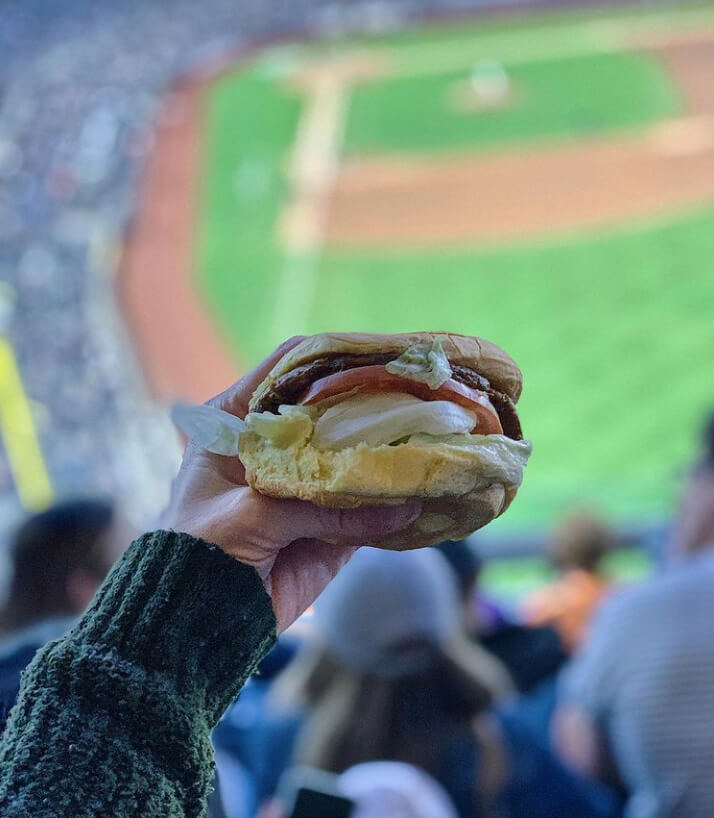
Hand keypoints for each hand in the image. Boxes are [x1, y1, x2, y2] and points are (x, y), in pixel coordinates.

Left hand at [163, 337, 420, 630]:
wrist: (194, 622)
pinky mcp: (328, 524)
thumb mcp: (251, 515)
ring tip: (438, 432)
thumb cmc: (199, 553)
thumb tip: (402, 503)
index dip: (334, 354)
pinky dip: (395, 499)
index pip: (289, 368)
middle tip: (424, 389)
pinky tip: (426, 486)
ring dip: (392, 448)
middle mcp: (276, 445)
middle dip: (376, 399)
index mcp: (238, 422)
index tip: (381, 350)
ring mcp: (305, 483)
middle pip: (332, 407)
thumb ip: (320, 505)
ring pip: (355, 454)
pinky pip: (368, 505)